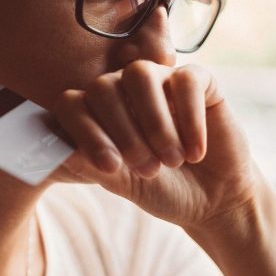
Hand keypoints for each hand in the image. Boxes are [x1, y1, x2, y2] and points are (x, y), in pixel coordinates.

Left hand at [46, 61, 264, 234]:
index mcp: (98, 113)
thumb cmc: (163, 189)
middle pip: (104, 86)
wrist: (213, 200)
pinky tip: (196, 152)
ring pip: (141, 75)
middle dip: (124, 132)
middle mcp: (124, 90)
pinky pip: (186, 80)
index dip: (85, 132)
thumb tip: (62, 150)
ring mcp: (160, 81)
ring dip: (155, 123)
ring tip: (172, 161)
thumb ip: (92, 166)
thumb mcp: (123, 184)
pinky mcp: (199, 82)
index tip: (110, 167)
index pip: (72, 104)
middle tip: (148, 169)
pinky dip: (190, 119)